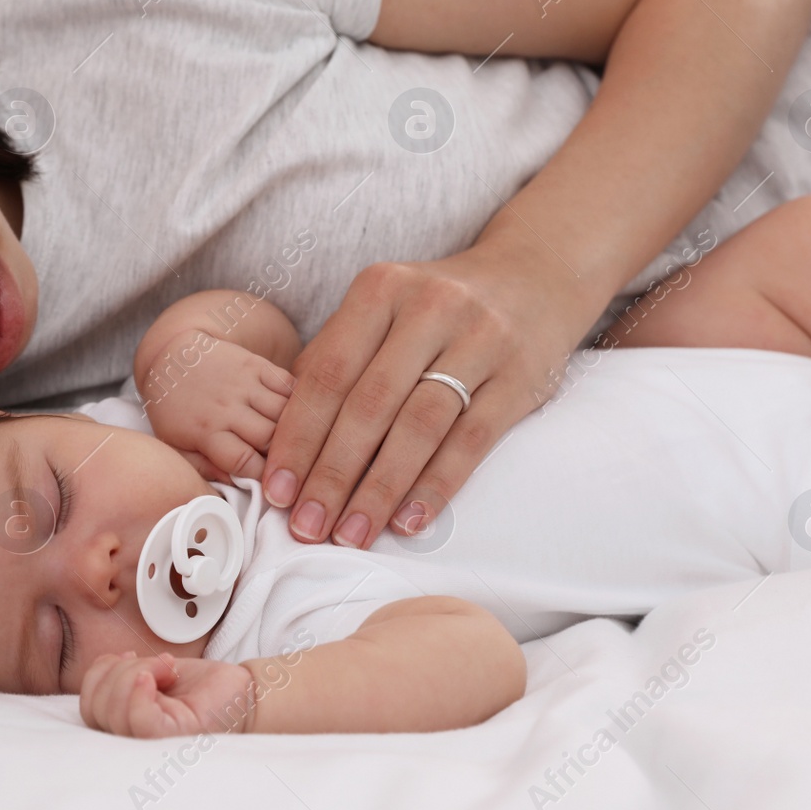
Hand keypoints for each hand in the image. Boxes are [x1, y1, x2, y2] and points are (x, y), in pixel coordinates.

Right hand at [79, 651, 255, 736]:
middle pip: (95, 706)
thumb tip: (109, 664)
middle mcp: (134, 739)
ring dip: (139, 672)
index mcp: (126, 723)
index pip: (88, 706)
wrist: (244, 692)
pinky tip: (157, 678)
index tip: (130, 657)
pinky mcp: (172, 739)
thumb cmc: (203, 687)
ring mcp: (151, 744)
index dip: (99, 674)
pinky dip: (140, 692)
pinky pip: (139, 720)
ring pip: (113, 709)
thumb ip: (124, 673)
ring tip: (169, 669)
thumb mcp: (154, 671)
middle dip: (122, 670)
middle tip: (161, 664)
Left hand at [141, 330, 295, 481]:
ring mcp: (244, 384)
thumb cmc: (174, 410)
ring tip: (299, 443)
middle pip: (270, 437)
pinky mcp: (257, 364)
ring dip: (296, 429)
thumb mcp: (177, 447)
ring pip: (285, 411)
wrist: (170, 359)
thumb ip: (205, 468)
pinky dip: (300, 400)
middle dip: (284, 456)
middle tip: (291, 467)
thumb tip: (238, 486)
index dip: (264, 478)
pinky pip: (288, 383)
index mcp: (206, 431)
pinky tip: (302, 415)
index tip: (274, 488)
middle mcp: (227, 407)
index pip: (244, 462)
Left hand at [261, 244, 585, 548]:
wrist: (534, 276)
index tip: (276, 489)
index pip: (327, 373)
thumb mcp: (384, 309)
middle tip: (306, 525)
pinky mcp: (519, 376)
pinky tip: (409, 521)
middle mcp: (429, 308)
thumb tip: (282, 436)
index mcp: (381, 289)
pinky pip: (471, 440)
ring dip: (379, 489)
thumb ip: (336, 359)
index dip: (297, 436)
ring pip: (418, 426)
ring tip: (352, 533)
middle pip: (368, 404)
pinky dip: (436, 485)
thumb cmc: (437, 307)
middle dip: (330, 474)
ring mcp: (480, 340)